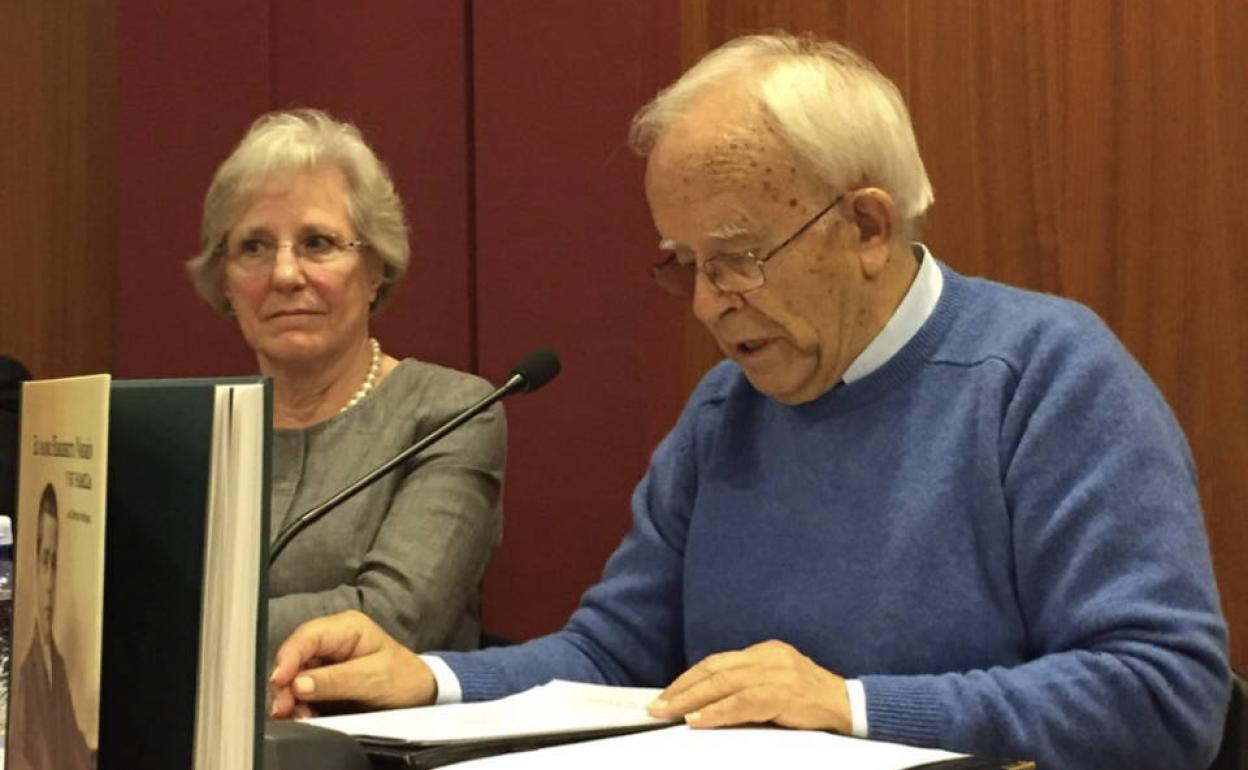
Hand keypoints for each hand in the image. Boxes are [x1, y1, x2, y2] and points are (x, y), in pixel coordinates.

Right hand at [268, 610, 435, 718]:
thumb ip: (335, 680)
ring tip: (296, 714)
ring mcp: (328, 660)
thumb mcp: (372, 678)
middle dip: (287, 683)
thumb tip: (298, 684)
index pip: (308, 636)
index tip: (279, 681)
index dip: (288, 657)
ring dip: (291, 696)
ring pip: (296, 675)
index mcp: (347, 627)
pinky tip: (303, 714)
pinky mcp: (326, 679)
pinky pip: (303, 689)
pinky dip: (299, 703)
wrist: (420, 694)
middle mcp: (333, 640)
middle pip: (296, 657)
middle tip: (283, 707)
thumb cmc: (404, 677)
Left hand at [646, 639, 850, 731]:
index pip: (717, 662)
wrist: (849, 705)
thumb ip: (748, 686)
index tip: (666, 694)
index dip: (688, 678)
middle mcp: (767, 656)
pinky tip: (698, 721)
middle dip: (682, 689)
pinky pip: (741, 703)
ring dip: (691, 701)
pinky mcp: (783, 694)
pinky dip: (716, 713)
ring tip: (669, 713)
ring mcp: (776, 673)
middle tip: (657, 705)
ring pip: (723, 684)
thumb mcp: (777, 684)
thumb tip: (707, 701)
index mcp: (764, 651)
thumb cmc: (811, 701)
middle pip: (714, 670)